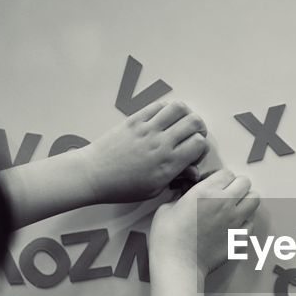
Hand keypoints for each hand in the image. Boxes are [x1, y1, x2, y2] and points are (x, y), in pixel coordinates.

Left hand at [83, 100, 208, 203]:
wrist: (94, 174)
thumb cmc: (122, 187)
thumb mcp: (154, 189)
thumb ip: (176, 176)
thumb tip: (193, 170)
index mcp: (167, 164)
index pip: (199, 143)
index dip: (201, 147)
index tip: (194, 152)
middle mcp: (161, 143)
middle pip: (193, 122)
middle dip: (199, 127)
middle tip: (194, 134)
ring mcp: (147, 129)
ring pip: (178, 108)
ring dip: (186, 114)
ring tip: (181, 122)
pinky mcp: (135, 120)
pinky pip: (158, 106)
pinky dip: (167, 108)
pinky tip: (165, 118)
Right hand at [150, 169, 259, 277]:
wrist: (178, 265)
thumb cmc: (167, 237)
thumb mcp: (167, 208)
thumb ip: (182, 196)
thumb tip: (187, 193)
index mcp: (206, 192)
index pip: (227, 173)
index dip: (220, 178)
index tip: (211, 185)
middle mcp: (225, 203)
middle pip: (245, 183)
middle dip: (236, 186)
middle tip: (225, 194)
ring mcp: (236, 221)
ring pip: (255, 200)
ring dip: (245, 201)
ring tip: (233, 208)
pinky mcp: (240, 238)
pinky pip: (251, 222)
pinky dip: (245, 222)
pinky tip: (232, 226)